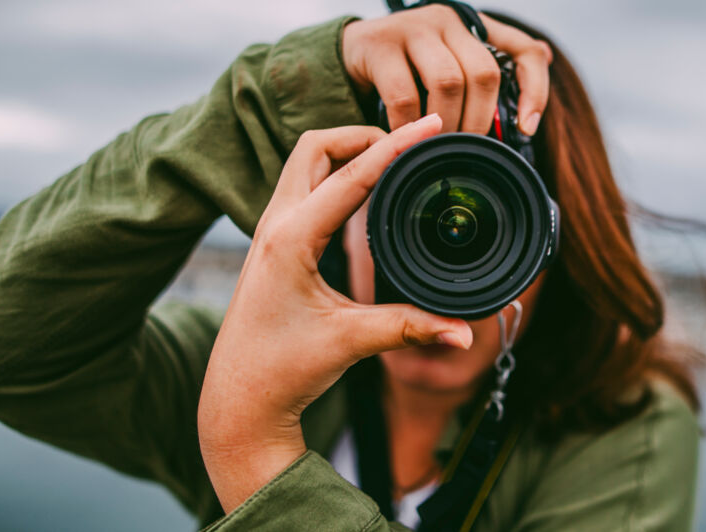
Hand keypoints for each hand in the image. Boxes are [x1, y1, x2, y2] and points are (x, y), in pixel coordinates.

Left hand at [196, 114, 472, 512]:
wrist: (239, 398)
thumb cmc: (281, 369)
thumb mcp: (350, 342)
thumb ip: (411, 328)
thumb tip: (465, 332)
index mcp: (291, 239)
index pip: (353, 175)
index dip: (396, 145)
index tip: (431, 125)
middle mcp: (275, 225)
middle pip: (317, 146)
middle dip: (363, 134)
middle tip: (409, 143)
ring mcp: (270, 232)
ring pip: (305, 163)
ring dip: (346, 151)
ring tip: (393, 158)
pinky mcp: (273, 244)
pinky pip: (304, 188)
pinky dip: (336, 174)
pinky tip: (365, 190)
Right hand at [342, 4, 552, 134]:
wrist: (352, 54)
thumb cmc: (411, 68)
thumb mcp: (452, 66)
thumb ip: (488, 73)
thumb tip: (542, 72)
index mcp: (474, 27)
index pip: (523, 50)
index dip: (535, 90)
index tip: (527, 128)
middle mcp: (448, 21)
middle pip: (483, 73)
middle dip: (478, 120)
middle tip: (465, 149)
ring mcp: (414, 28)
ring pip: (447, 82)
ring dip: (445, 125)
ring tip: (436, 148)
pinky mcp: (380, 45)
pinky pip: (404, 95)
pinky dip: (409, 127)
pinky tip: (406, 141)